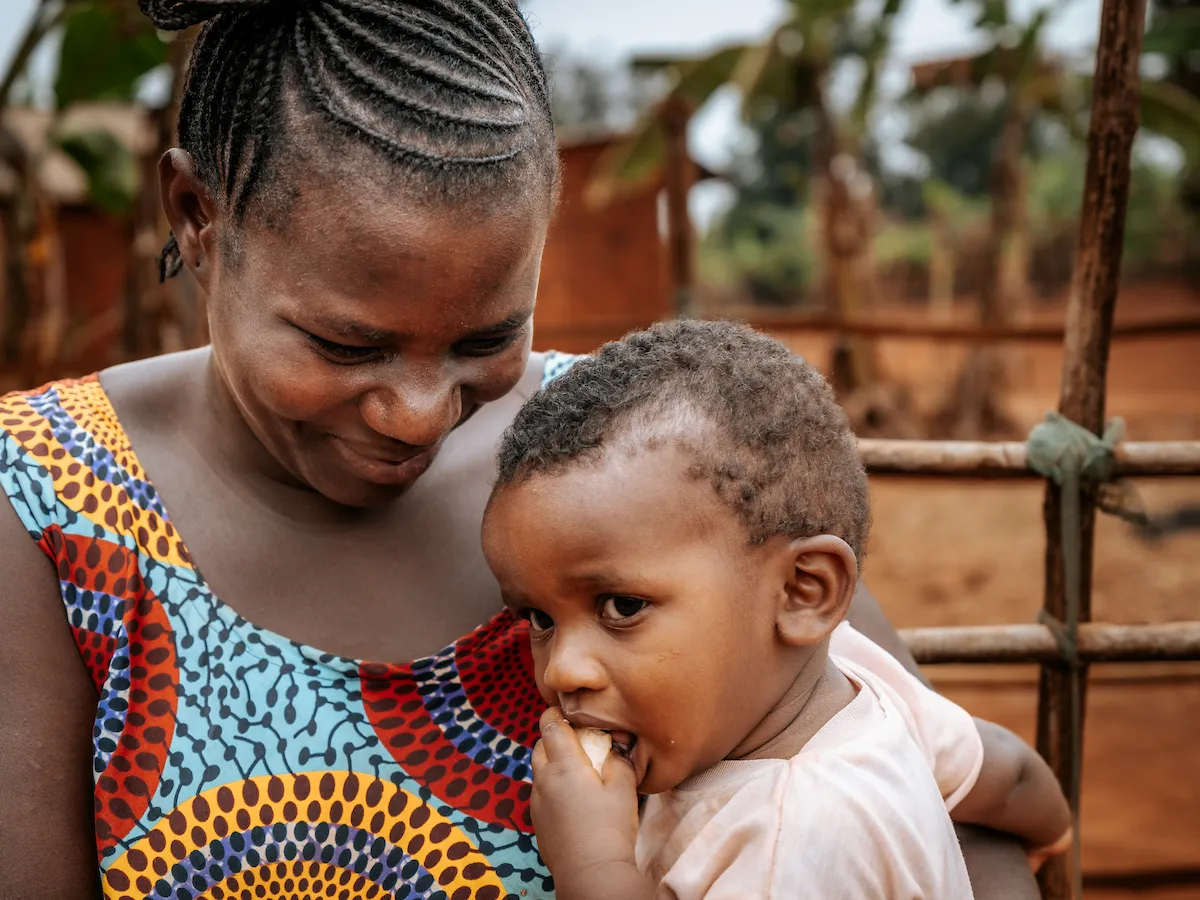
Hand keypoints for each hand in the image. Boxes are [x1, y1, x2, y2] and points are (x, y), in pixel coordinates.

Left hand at [531, 707, 651, 899]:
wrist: (591, 873)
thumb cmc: (611, 828)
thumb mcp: (623, 787)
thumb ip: (618, 759)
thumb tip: (614, 746)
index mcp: (564, 766)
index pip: (550, 725)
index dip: (556, 713)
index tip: (568, 711)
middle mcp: (544, 780)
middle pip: (540, 745)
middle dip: (555, 737)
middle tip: (578, 741)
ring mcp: (537, 802)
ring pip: (538, 769)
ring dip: (552, 762)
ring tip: (577, 771)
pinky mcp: (537, 820)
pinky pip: (540, 791)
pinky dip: (551, 785)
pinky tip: (572, 798)